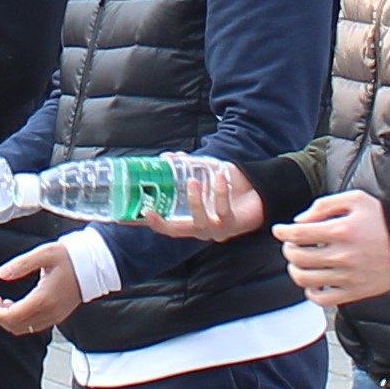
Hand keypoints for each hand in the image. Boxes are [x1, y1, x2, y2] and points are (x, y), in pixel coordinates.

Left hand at [0, 242, 86, 335]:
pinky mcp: (58, 315)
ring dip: (6, 317)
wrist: (95, 264)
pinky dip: (18, 318)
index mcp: (44, 299)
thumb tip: (0, 274)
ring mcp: (55, 316)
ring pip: (23, 327)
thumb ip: (21, 264)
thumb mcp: (44, 254)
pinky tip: (13, 304)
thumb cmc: (70, 256)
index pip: (11, 316)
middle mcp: (49, 312)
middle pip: (14, 325)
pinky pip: (33, 325)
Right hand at [150, 168, 267, 242]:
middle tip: (151, 210)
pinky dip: (220, 192)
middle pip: (177, 231)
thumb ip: (186, 167)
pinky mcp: (232, 224)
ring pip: (200, 222)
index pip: (164, 225)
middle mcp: (200, 228)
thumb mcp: (204, 174)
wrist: (259, 190)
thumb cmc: (228, 187)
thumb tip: (166, 157)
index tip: (129, 217)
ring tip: (192, 182)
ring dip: (195, 202)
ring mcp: (216, 229)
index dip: (148, 223)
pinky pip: (223, 210)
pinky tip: (219, 177)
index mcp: (190, 219)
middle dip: (163, 223)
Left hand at [276, 191, 389, 308]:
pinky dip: (310, 292)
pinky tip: (313, 281)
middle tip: (291, 245)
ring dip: (295, 270)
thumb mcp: (356, 199)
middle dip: (288, 249)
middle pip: (298, 258)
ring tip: (299, 263)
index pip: (298, 234)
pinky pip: (322, 300)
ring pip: (305, 280)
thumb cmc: (383, 219)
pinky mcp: (355, 292)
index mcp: (342, 231)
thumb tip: (299, 221)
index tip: (279, 230)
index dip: (282, 232)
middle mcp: (343, 256)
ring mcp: (349, 277)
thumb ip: (324, 205)